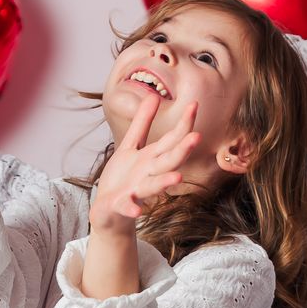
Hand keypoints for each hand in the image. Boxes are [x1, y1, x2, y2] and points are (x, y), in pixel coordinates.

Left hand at [91, 93, 199, 232]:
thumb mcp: (130, 145)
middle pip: (168, 161)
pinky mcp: (122, 205)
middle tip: (197, 137)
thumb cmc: (123, 177)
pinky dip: (132, 209)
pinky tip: (137, 211)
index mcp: (151, 158)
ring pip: (153, 185)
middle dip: (182, 150)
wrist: (109, 211)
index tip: (194, 105)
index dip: (184, 123)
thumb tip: (154, 96)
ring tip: (177, 177)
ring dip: (165, 182)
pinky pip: (127, 207)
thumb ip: (143, 122)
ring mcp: (137, 190)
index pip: (172, 139)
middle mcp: (149, 174)